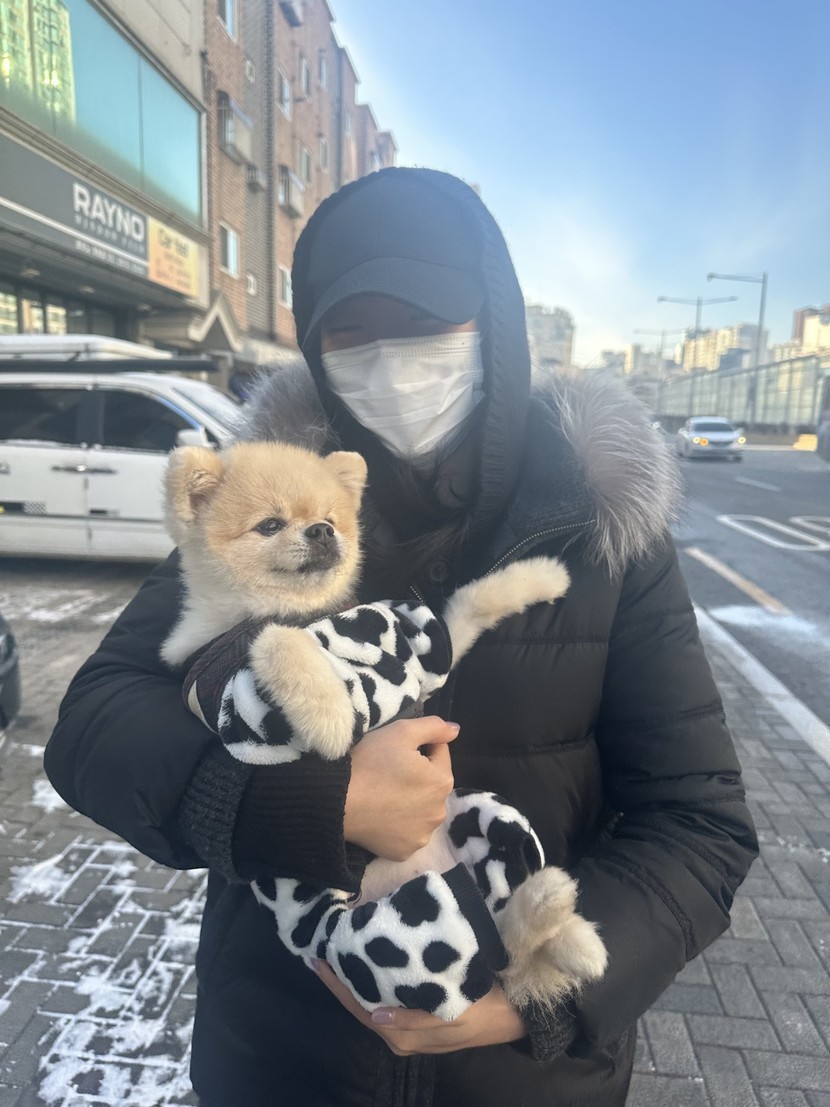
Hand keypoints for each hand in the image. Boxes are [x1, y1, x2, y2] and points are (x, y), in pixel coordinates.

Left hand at [314, 962, 525, 1054]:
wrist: (515, 1013)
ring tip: (340, 953)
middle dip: (342, 982)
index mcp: (404, 1037)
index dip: (337, 987)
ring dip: (356, 981)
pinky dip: (375, 981)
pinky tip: (371, 963)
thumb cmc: (484, 1011)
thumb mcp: (452, 1017)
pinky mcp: (420, 1013)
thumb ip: (414, 1021)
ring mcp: (410, 1025)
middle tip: (323, 952)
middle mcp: (401, 1034)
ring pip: (373, 1002)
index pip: (359, 1010)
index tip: (318, 962)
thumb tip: (376, 1016)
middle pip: (361, 1007)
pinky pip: (389, 997)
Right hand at [343, 716, 456, 860]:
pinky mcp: (404, 852)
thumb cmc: (370, 762)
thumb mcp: (401, 731)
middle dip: (418, 775)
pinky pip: (407, 832)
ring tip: (384, 794)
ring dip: (411, 801)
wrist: (336, 802)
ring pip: (421, 809)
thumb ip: (434, 727)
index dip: (418, 746)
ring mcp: (422, 835)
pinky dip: (398, 824)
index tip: (396, 751)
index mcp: (442, 781)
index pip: (438, 753)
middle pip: (432, 784)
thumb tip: (455, 730)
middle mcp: (439, 812)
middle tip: (388, 771)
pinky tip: (381, 815)